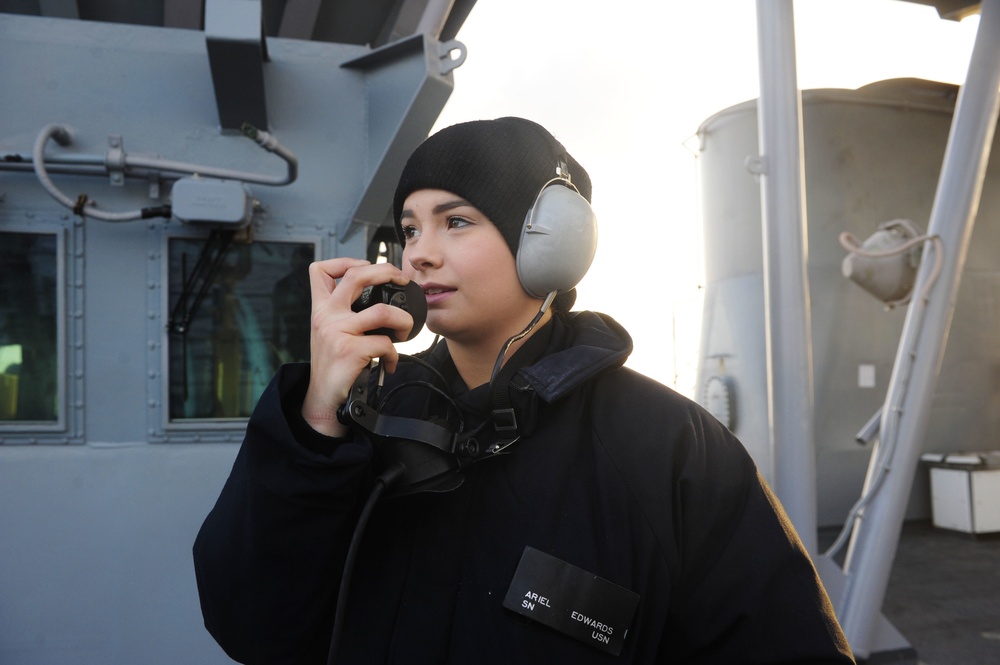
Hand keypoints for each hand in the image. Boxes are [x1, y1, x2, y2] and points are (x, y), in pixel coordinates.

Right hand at [300, 258, 414, 436]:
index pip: (321, 270)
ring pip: (383, 311)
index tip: (366, 266)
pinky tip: (390, 362)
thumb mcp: (328, 333)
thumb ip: (342, 313)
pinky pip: (386, 343)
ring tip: (405, 332)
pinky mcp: (350, 350)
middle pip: (357, 275)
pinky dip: (394, 355)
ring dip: (404, 321)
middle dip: (387, 271)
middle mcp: (326, 315)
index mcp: (321, 309)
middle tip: (402, 280)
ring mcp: (337, 331)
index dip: (346, 261)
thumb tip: (376, 296)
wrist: (323, 400)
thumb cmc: (333, 367)